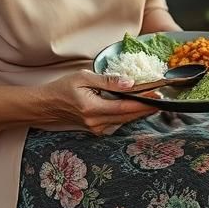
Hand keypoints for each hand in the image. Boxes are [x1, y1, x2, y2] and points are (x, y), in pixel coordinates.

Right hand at [38, 70, 159, 135]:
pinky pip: (118, 122)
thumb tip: (129, 82)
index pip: (125, 108)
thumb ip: (108, 80)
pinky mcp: (97, 130)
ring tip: (154, 101)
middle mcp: (96, 123)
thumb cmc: (62, 88)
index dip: (144, 102)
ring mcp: (97, 129)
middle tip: (163, 98)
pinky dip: (129, 114)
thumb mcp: (83, 78)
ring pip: (125, 121)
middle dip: (147, 108)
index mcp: (93, 109)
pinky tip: (137, 106)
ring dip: (140, 112)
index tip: (158, 95)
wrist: (46, 106)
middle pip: (129, 117)